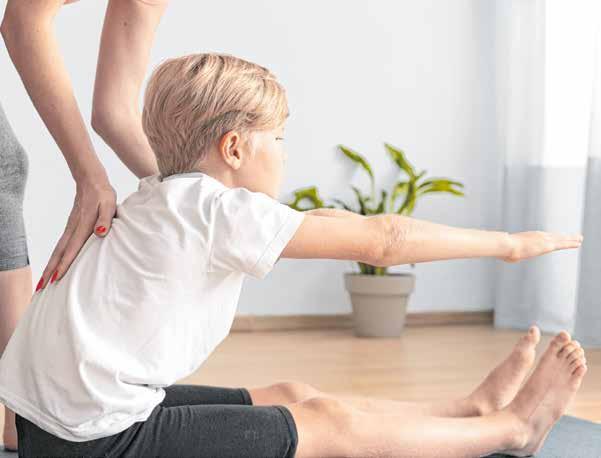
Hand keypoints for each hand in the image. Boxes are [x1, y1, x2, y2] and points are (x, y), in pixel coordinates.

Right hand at [37, 176, 116, 290]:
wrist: (91, 180)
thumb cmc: (103, 194)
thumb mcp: (109, 205)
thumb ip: (105, 219)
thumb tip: (100, 233)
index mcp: (83, 225)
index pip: (72, 248)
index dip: (65, 264)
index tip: (57, 278)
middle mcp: (73, 228)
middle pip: (59, 252)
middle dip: (50, 270)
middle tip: (42, 288)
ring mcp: (70, 228)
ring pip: (58, 250)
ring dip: (50, 265)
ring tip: (44, 281)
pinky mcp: (71, 227)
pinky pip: (61, 245)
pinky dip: (56, 257)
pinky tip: (54, 264)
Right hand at [499, 231, 583, 262]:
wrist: (506, 245)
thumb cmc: (504, 250)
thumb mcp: (509, 252)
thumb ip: (513, 255)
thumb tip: (509, 256)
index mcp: (530, 237)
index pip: (544, 238)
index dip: (552, 238)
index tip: (557, 239)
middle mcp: (538, 236)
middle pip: (554, 237)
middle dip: (564, 238)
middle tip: (574, 237)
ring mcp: (543, 239)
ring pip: (560, 239)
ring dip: (571, 239)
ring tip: (580, 239)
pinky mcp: (547, 245)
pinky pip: (562, 243)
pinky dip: (571, 242)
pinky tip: (578, 242)